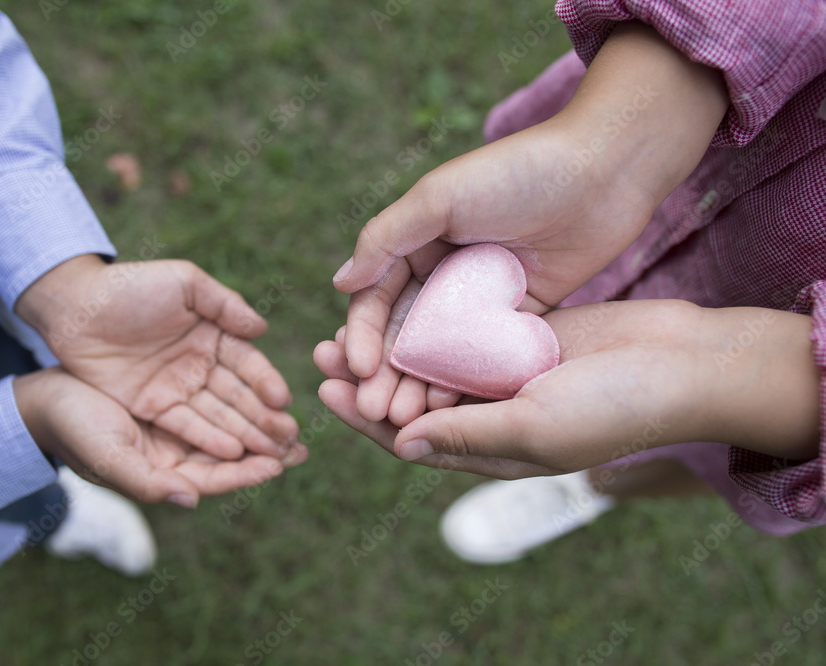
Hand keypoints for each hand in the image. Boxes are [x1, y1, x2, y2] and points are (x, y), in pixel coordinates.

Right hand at [14, 368, 306, 506]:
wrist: (45, 396)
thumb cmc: (72, 429)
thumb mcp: (106, 457)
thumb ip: (145, 482)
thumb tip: (188, 499)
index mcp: (162, 474)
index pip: (214, 479)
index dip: (246, 474)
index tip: (277, 464)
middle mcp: (175, 454)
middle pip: (230, 456)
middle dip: (265, 451)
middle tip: (301, 445)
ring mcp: (176, 426)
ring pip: (227, 428)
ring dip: (258, 425)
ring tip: (290, 420)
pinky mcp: (174, 397)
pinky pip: (214, 401)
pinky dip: (238, 398)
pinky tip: (260, 391)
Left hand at [16, 255, 299, 460]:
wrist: (75, 306)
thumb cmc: (130, 286)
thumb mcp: (183, 282)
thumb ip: (224, 304)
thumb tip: (262, 328)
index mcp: (214, 334)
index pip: (247, 363)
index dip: (265, 382)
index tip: (282, 401)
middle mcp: (201, 365)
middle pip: (239, 396)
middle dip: (265, 419)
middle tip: (289, 440)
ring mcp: (177, 388)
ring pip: (218, 416)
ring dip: (245, 435)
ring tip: (270, 455)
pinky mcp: (153, 407)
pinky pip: (186, 425)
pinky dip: (210, 439)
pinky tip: (232, 453)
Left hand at [316, 300, 818, 478]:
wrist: (678, 362)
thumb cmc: (612, 406)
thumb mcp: (533, 427)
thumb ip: (465, 434)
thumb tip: (399, 443)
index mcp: (489, 449)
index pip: (409, 440)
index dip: (365, 418)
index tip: (327, 389)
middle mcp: (490, 416)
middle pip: (410, 400)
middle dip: (366, 379)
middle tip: (322, 349)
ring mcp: (503, 376)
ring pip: (431, 364)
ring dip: (392, 347)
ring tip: (349, 322)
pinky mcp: (518, 338)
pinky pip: (463, 332)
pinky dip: (432, 321)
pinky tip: (402, 296)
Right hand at [331, 22, 728, 384]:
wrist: (604, 170)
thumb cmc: (516, 172)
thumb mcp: (440, 196)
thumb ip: (386, 239)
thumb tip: (339, 284)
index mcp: (416, 241)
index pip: (376, 297)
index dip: (361, 335)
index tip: (357, 371)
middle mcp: (443, 272)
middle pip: (403, 333)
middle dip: (384, 373)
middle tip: (373, 411)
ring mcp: (481, 298)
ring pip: (440, 352)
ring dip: (417, 384)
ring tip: (404, 419)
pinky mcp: (519, 315)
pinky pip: (483, 356)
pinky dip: (463, 382)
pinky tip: (449, 411)